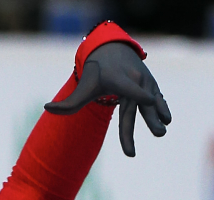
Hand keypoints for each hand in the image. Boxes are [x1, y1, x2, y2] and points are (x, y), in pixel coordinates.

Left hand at [45, 41, 170, 157]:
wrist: (112, 52)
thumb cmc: (95, 74)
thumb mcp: (82, 88)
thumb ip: (67, 104)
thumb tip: (47, 108)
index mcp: (118, 80)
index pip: (129, 88)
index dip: (139, 93)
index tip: (148, 100)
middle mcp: (134, 79)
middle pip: (141, 103)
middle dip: (150, 118)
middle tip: (158, 134)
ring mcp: (145, 82)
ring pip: (152, 102)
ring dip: (158, 115)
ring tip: (162, 130)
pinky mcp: (152, 86)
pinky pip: (158, 99)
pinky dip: (162, 107)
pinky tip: (166, 118)